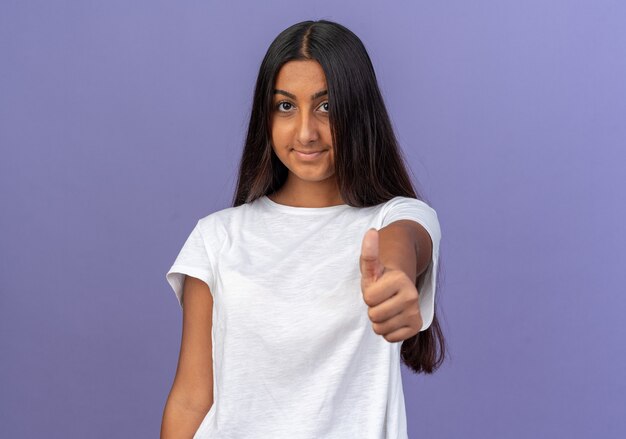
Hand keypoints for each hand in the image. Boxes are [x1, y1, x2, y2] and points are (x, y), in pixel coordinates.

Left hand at [359, 228, 422, 342]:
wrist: (397, 288)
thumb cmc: (380, 278)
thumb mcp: (372, 266)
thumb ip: (369, 251)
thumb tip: (371, 232)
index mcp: (399, 279)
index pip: (368, 299)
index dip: (368, 294)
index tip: (376, 287)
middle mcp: (412, 296)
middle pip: (374, 315)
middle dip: (372, 308)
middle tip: (381, 299)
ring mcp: (415, 312)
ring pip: (380, 329)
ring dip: (379, 320)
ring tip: (386, 307)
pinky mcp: (417, 326)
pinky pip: (390, 338)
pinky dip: (388, 331)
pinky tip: (393, 318)